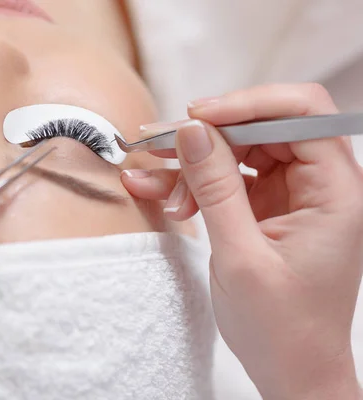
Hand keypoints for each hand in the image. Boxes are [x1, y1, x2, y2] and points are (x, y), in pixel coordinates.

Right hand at [122, 83, 362, 399]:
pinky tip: (159, 191)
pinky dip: (193, 184)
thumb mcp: (240, 256)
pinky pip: (227, 180)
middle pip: (262, 128)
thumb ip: (216, 188)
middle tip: (158, 147)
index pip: (300, 113)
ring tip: (150, 178)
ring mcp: (291, 196)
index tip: (196, 118)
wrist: (290, 370)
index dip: (246, 105)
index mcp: (335, 192)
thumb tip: (192, 131)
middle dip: (207, 137)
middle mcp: (318, 186)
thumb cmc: (281, 328)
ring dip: (192, 164)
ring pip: (238, 152)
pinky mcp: (266, 209)